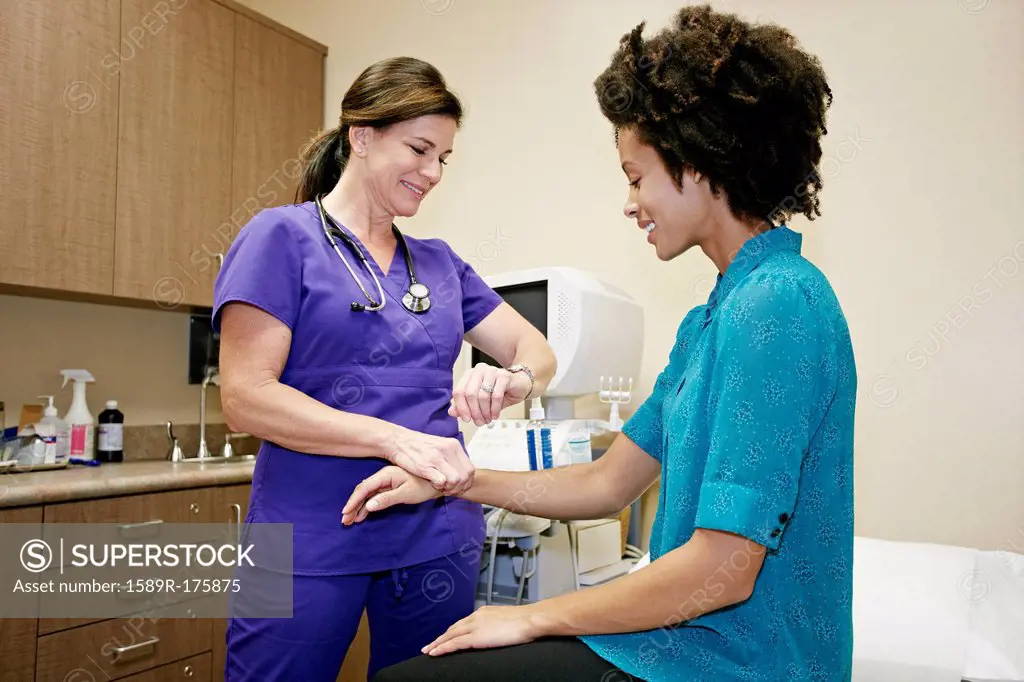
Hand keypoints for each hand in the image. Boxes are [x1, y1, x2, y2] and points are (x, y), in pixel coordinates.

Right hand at [342, 466, 439, 524]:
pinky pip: (374, 497)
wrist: (438, 483)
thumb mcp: (406, 494)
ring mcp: (386, 482)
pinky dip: (367, 506)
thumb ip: (387, 499)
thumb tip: (369, 505)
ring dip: (359, 507)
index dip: (354, 501)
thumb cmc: (424, 486)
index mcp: (386, 475)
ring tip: (350, 521)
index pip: (365, 488)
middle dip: (353, 506)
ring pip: (368, 495)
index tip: (345, 513)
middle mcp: (384, 477)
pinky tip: (362, 515)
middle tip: (345, 521)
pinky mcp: (390, 488)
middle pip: (363, 491)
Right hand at [383, 428, 474, 494]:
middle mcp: (448, 450)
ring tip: (442, 488)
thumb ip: (452, 457)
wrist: (398, 441)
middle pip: (465, 476)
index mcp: (453, 445)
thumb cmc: (418, 446)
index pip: (470, 469)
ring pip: (456, 480)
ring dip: (450, 489)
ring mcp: (437, 457)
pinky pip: (441, 482)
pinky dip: (439, 487)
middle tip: (450, 491)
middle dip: (460, 488)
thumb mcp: (440, 445)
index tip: (459, 487)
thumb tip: (462, 472)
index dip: (467, 482)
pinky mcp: (425, 466)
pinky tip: (433, 485)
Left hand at [421, 605, 548, 656]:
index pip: (463, 623)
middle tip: (430, 645)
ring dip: (437, 643)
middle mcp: (476, 616)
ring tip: (428, 651)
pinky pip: (454, 643)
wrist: (530, 620)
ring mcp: (474, 626)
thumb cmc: (526, 622)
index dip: (452, 631)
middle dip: (441, 637)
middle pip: (453, 628)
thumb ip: (499, 625)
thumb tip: (498, 631)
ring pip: (450, 636)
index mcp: (484, 612)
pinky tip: (434, 653)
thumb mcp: (508, 621)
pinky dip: (442, 648)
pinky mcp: (475, 637)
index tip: (444, 637)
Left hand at [449, 363, 530, 425]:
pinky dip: (495, 409)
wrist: (519, 386)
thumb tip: (451, 412)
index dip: (461, 407)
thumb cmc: (499, 392)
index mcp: (470, 374)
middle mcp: (479, 370)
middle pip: (470, 394)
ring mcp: (492, 371)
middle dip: (474, 412)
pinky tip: (495, 415)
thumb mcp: (479, 401)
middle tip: (479, 422)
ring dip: (485, 412)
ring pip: (482, 396)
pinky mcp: (504, 376)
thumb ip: (465, 406)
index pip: (458, 391)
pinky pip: (496, 396)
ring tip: (488, 419)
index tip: (466, 419)